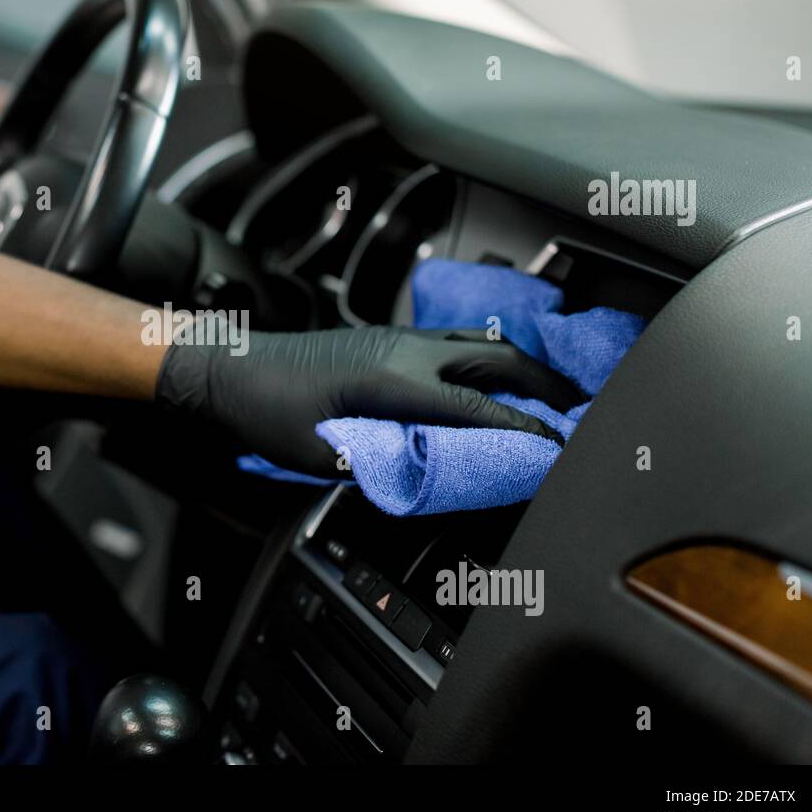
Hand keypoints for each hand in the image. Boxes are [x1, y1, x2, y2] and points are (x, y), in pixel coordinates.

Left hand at [156, 325, 585, 476]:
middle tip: (579, 412)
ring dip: (520, 367)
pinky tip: (497, 375)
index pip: (482, 407)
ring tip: (551, 393)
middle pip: (498, 360)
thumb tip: (432, 473)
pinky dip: (489, 358)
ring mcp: (398, 337)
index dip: (528, 430)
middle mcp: (407, 349)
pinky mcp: (388, 338)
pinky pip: (456, 341)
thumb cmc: (269, 413)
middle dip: (545, 386)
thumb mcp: (327, 458)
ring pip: (480, 343)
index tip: (562, 447)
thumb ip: (388, 464)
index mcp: (396, 380)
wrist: (232, 370)